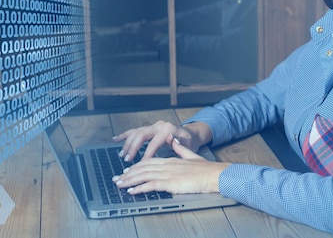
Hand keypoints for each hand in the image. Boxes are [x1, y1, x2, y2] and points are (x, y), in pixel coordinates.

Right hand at [112, 120, 209, 162]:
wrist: (191, 134)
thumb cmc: (190, 142)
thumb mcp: (188, 145)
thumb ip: (180, 144)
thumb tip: (172, 140)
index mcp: (168, 129)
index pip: (154, 141)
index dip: (147, 153)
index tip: (141, 164)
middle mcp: (158, 125)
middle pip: (141, 134)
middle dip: (133, 148)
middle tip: (128, 160)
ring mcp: (152, 126)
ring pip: (136, 132)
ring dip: (128, 144)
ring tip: (122, 155)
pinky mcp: (149, 129)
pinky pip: (134, 131)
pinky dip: (125, 135)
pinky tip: (116, 139)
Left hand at [114, 134, 230, 194]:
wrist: (215, 174)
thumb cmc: (206, 169)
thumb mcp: (192, 156)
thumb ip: (181, 149)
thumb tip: (174, 141)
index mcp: (171, 159)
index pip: (149, 161)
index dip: (136, 165)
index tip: (127, 170)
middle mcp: (167, 164)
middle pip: (142, 167)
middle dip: (128, 173)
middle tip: (117, 179)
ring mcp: (168, 173)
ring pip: (144, 175)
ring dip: (129, 180)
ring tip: (119, 184)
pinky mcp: (171, 182)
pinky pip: (151, 184)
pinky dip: (140, 188)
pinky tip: (132, 191)